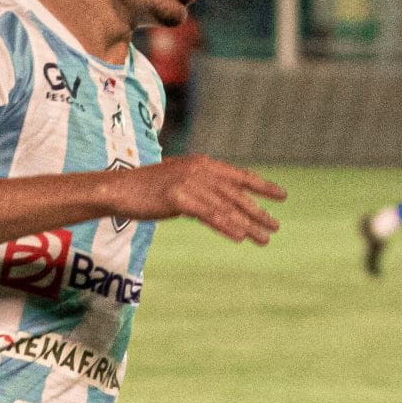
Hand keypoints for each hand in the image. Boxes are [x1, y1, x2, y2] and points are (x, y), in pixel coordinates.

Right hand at [112, 155, 286, 244]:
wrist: (119, 189)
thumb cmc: (147, 190)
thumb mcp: (179, 183)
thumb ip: (201, 189)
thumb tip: (221, 205)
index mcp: (202, 164)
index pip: (239, 175)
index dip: (262, 186)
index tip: (282, 196)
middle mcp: (199, 170)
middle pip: (236, 194)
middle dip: (259, 212)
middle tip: (276, 226)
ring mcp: (189, 183)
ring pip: (226, 207)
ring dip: (248, 224)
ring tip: (264, 238)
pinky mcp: (178, 198)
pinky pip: (208, 215)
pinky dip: (226, 226)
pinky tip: (240, 237)